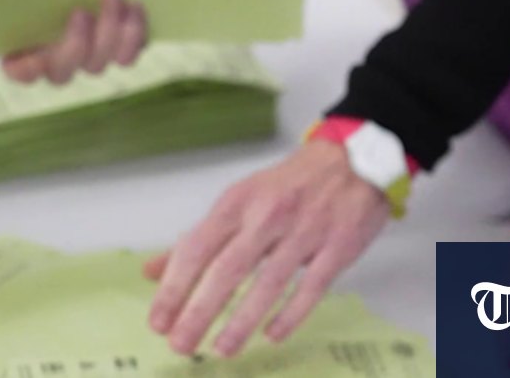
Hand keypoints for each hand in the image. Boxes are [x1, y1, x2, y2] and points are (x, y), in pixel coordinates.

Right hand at [2, 0, 146, 83]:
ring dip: (109, 34)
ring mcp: (89, 60)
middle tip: (82, 11)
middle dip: (76, 43)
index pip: (20, 73)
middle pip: (64, 72)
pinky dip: (135, 34)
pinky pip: (128, 56)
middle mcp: (57, 63)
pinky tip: (135, 6)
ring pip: (99, 65)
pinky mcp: (119, 52)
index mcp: (25, 51)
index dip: (28, 70)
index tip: (37, 55)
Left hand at [143, 140, 388, 356]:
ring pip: (269, 283)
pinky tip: (272, 335)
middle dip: (200, 311)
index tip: (159, 321)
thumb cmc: (293, 184)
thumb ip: (201, 237)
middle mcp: (269, 215)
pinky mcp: (339, 246)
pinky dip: (290, 314)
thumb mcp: (242, 199)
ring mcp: (307, 231)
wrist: (355, 160)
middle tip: (181, 344)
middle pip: (228, 270)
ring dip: (242, 321)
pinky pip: (311, 288)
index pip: (197, 248)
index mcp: (240, 202)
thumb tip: (154, 271)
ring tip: (222, 349)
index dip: (175, 287)